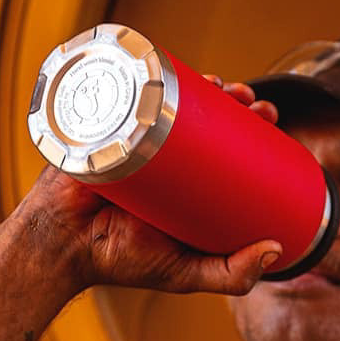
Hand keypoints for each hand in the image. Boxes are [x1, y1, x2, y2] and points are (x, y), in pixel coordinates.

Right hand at [12, 77, 281, 295]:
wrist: (62, 248)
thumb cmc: (120, 261)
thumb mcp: (185, 272)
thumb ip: (231, 274)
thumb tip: (277, 249)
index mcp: (183, 179)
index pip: (223, 144)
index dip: (250, 127)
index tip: (271, 120)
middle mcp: (160, 153)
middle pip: (203, 114)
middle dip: (233, 100)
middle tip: (252, 102)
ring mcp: (130, 135)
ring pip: (171, 99)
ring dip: (202, 83)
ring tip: (224, 86)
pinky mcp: (102, 123)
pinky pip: (126, 90)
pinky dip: (150, 72)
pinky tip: (175, 66)